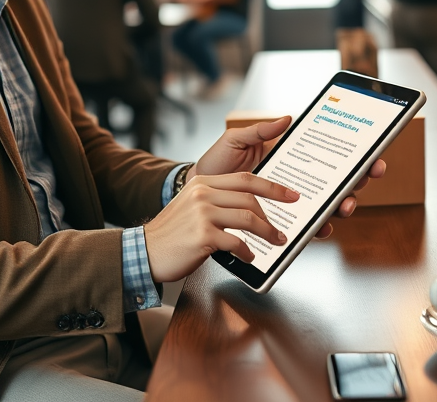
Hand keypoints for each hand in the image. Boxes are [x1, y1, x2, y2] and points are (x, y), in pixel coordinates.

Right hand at [144, 172, 298, 281]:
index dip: (272, 186)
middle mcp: (202, 194)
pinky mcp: (203, 236)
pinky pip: (236, 242)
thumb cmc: (172, 233)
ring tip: (274, 241)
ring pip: (248, 218)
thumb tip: (249, 208)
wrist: (145, 251)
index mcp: (202, 183)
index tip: (290, 194)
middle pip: (250, 198)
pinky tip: (248, 256)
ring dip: (267, 233)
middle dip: (272, 215)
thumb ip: (215, 200)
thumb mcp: (191, 206)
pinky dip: (247, 251)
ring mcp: (202, 214)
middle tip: (282, 229)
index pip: (245, 179)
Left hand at [187, 116, 385, 241]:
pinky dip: (318, 228)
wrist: (197, 189)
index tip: (372, 154)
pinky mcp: (280, 220)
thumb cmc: (217, 163)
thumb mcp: (236, 140)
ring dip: (342, 205)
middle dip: (358, 180)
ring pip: (326, 205)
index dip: (354, 156)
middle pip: (337, 181)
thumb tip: (287, 118)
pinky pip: (305, 226)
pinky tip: (322, 226)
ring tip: (344, 204)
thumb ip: (261, 130)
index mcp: (290, 157)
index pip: (328, 156)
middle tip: (365, 177)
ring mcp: (290, 202)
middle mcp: (295, 180)